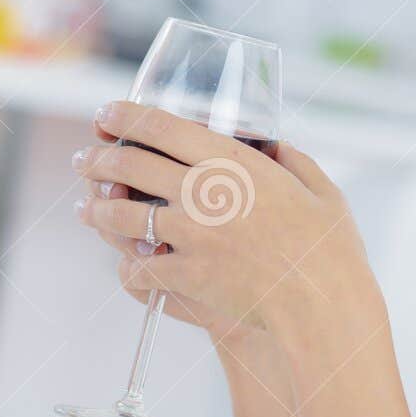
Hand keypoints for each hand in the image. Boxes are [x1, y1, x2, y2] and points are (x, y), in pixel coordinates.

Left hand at [71, 100, 381, 350]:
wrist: (323, 302)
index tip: (106, 114)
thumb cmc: (330, 246)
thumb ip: (293, 160)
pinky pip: (137, 267)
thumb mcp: (320, 188)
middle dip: (98, 159)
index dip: (124, 115)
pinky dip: (128, 265)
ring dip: (98, 210)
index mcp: (232, 161)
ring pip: (122, 215)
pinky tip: (124, 261)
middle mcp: (203, 191)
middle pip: (129, 164)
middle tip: (85, 159)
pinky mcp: (185, 275)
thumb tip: (276, 146)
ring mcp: (190, 234)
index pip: (160, 125)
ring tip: (88, 208)